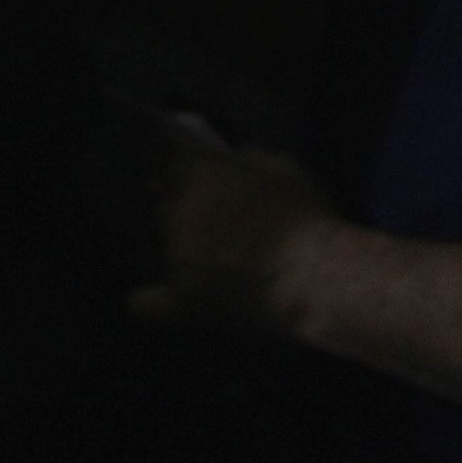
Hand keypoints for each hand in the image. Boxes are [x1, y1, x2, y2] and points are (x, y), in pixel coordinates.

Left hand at [132, 143, 339, 329]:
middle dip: (183, 207)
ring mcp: (174, 258)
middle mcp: (178, 213)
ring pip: (163, 244)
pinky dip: (152, 300)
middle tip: (217, 221)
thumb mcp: (284, 169)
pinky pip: (145, 303)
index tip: (209, 183)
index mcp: (200, 176)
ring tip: (215, 259)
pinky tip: (162, 296)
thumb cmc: (307, 218)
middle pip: (164, 204)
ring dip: (181, 245)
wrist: (316, 278)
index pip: (175, 166)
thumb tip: (229, 159)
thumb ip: (247, 160)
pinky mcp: (179, 298)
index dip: (193, 174)